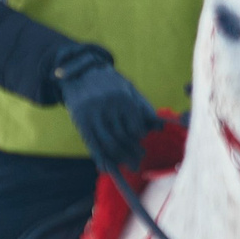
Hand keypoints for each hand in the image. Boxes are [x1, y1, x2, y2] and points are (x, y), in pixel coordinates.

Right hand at [53, 46, 161, 171]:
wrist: (79, 72)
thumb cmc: (110, 83)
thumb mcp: (128, 89)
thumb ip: (144, 108)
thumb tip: (160, 127)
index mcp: (123, 98)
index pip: (135, 127)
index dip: (139, 138)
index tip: (140, 143)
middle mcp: (108, 106)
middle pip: (122, 138)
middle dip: (131, 153)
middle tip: (137, 162)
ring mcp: (92, 114)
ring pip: (108, 144)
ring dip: (118, 158)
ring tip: (126, 164)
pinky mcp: (80, 120)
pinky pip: (92, 144)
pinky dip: (100, 158)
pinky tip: (106, 167)